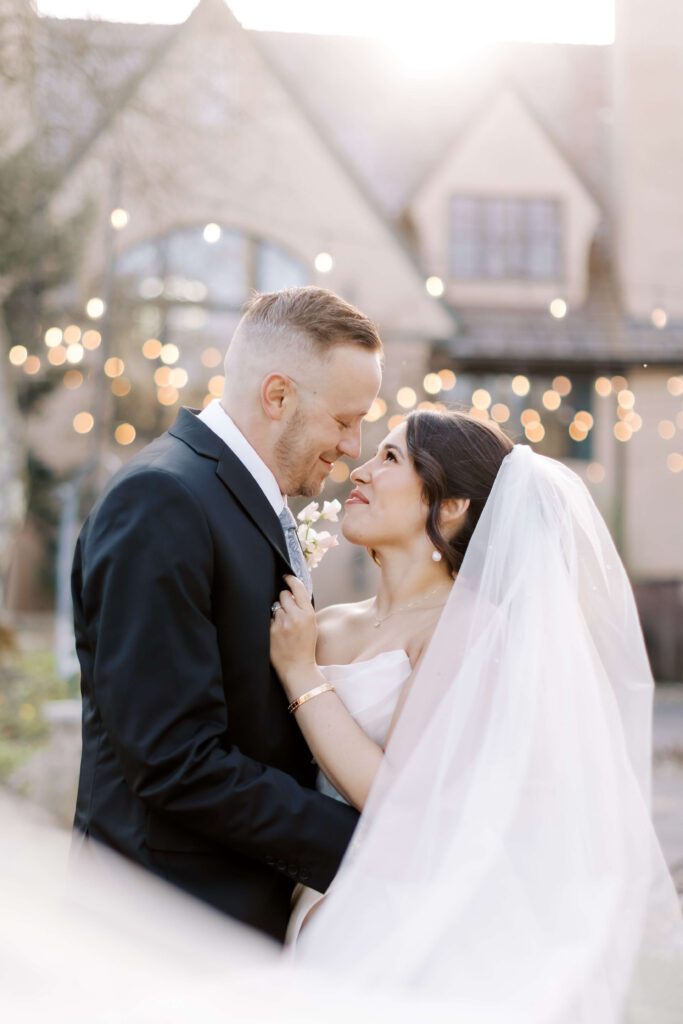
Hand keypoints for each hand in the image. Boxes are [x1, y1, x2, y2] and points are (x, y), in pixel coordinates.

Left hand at [270, 575, 319, 697]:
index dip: (291, 580)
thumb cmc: (305, 647)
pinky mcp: (271, 631)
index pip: (298, 588)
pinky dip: (271, 623)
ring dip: (277, 612)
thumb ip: (303, 609)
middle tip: (286, 610)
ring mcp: (282, 623)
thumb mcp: (311, 626)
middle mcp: (295, 616)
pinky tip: (277, 633)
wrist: (297, 668)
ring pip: (275, 607)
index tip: (286, 576)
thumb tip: (292, 593)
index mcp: (308, 614)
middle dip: (284, 599)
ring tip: (283, 626)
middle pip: (284, 595)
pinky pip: (268, 618)